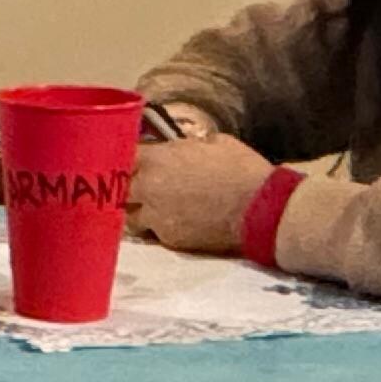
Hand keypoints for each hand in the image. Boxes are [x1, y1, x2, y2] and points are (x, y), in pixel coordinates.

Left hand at [129, 132, 274, 255]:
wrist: (261, 209)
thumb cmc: (242, 169)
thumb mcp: (216, 143)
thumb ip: (188, 146)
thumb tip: (184, 148)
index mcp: (158, 158)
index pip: (123, 158)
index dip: (127, 161)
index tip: (133, 163)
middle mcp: (149, 187)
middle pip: (119, 189)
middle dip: (127, 189)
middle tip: (140, 189)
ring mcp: (156, 216)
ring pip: (131, 216)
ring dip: (139, 212)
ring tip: (157, 210)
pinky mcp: (169, 238)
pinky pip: (154, 232)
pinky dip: (161, 228)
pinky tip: (178, 223)